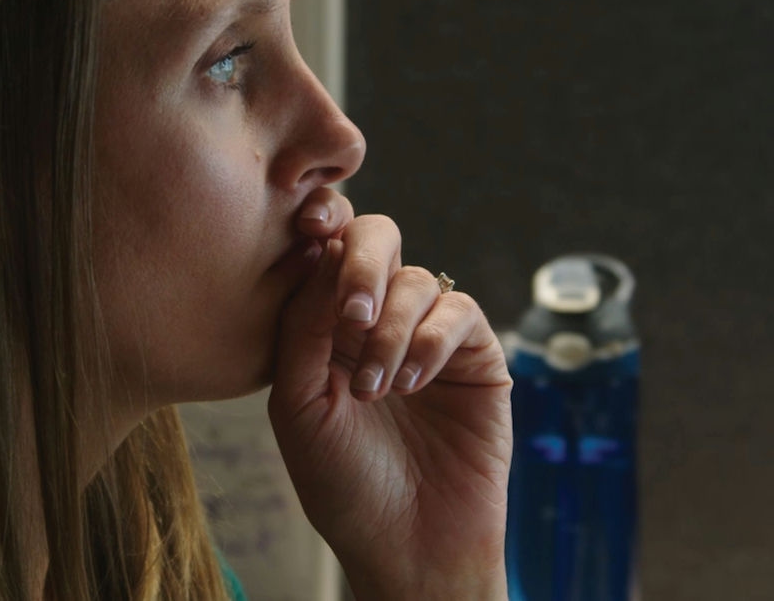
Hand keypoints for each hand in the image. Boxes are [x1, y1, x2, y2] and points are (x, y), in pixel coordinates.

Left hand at [268, 187, 513, 599]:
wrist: (407, 544)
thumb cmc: (343, 484)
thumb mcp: (298, 405)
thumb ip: (301, 328)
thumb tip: (321, 250)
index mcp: (323, 326)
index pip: (323, 251)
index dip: (319, 229)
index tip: (310, 233)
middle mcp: (377, 321)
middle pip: (377, 240)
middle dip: (363, 263)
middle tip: (353, 313)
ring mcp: (429, 335)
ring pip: (417, 279)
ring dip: (393, 328)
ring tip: (378, 389)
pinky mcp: (475, 355)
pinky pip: (459, 310)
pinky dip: (432, 339)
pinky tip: (412, 385)